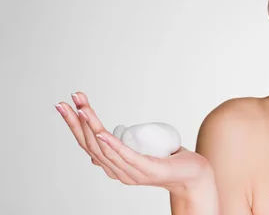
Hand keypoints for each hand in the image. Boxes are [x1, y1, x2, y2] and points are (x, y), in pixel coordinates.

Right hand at [55, 92, 213, 195]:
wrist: (193, 176)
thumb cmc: (168, 161)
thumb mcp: (138, 152)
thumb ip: (120, 147)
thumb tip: (101, 137)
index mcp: (113, 166)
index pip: (87, 144)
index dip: (74, 125)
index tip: (65, 105)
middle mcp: (118, 172)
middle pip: (91, 145)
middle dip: (76, 122)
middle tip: (65, 102)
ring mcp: (131, 172)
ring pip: (105, 148)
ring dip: (91, 126)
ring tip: (82, 108)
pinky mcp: (147, 170)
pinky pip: (125, 155)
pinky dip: (111, 143)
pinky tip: (100, 132)